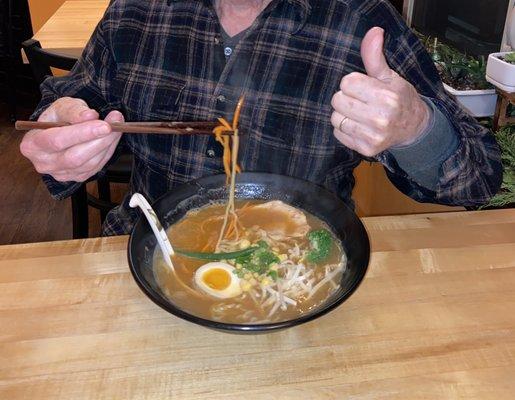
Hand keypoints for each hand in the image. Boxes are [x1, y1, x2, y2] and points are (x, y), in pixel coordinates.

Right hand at [20, 97, 123, 181]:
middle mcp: (44, 163)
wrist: (56, 132)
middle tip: (115, 124)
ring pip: (89, 164)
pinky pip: (96, 167)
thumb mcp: (61, 106)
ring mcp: (61, 173)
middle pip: (75, 157)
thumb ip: (74, 110)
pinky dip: (107, 152)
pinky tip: (112, 139)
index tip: (104, 125)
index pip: (58, 141)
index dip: (83, 133)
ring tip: (117, 128)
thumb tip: (90, 116)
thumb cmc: (57, 119)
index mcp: (33, 145)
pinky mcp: (76, 177)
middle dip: (100, 140)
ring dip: (107, 145)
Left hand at [331, 27, 429, 156]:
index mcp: (387, 96)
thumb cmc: (399, 98)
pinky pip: (338, 133)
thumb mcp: (389, 76)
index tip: (363, 87)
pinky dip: (344, 129)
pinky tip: (358, 125)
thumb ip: (375, 57)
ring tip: (358, 113)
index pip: (346, 83)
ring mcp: (373, 136)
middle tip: (360, 101)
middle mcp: (380, 118)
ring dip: (343, 114)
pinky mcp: (365, 149)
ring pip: (335, 118)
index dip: (352, 83)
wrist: (414, 128)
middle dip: (346, 98)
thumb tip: (373, 32)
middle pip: (338, 100)